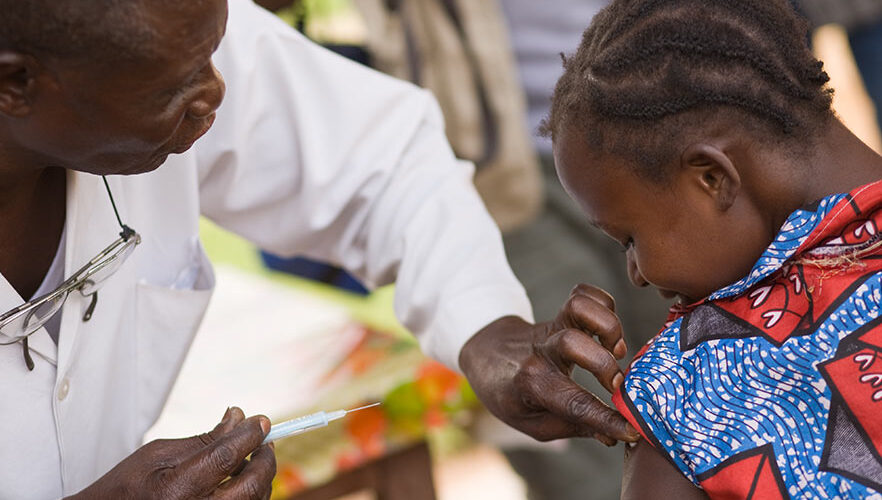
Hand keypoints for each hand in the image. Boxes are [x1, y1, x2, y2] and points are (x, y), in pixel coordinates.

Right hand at [68, 407, 275, 499]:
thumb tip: (238, 418)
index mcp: (175, 492)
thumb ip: (203, 439)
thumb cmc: (126, 489)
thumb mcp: (157, 455)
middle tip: (264, 440)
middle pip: (251, 486)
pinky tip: (242, 480)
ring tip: (253, 458)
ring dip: (261, 477)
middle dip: (265, 458)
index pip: (225, 458)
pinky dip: (252, 494)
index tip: (261, 421)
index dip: (249, 435)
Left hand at [459, 284, 640, 444]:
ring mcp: (551, 328)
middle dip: (604, 365)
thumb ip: (573, 427)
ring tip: (616, 351)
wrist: (485, 355)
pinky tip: (607, 331)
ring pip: (578, 308)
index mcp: (531, 385)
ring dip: (608, 327)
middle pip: (572, 343)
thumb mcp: (534, 423)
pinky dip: (604, 305)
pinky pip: (584, 293)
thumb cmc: (511, 395)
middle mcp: (541, 352)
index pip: (574, 404)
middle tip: (618, 385)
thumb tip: (613, 435)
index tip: (633, 430)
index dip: (607, 419)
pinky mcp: (559, 312)